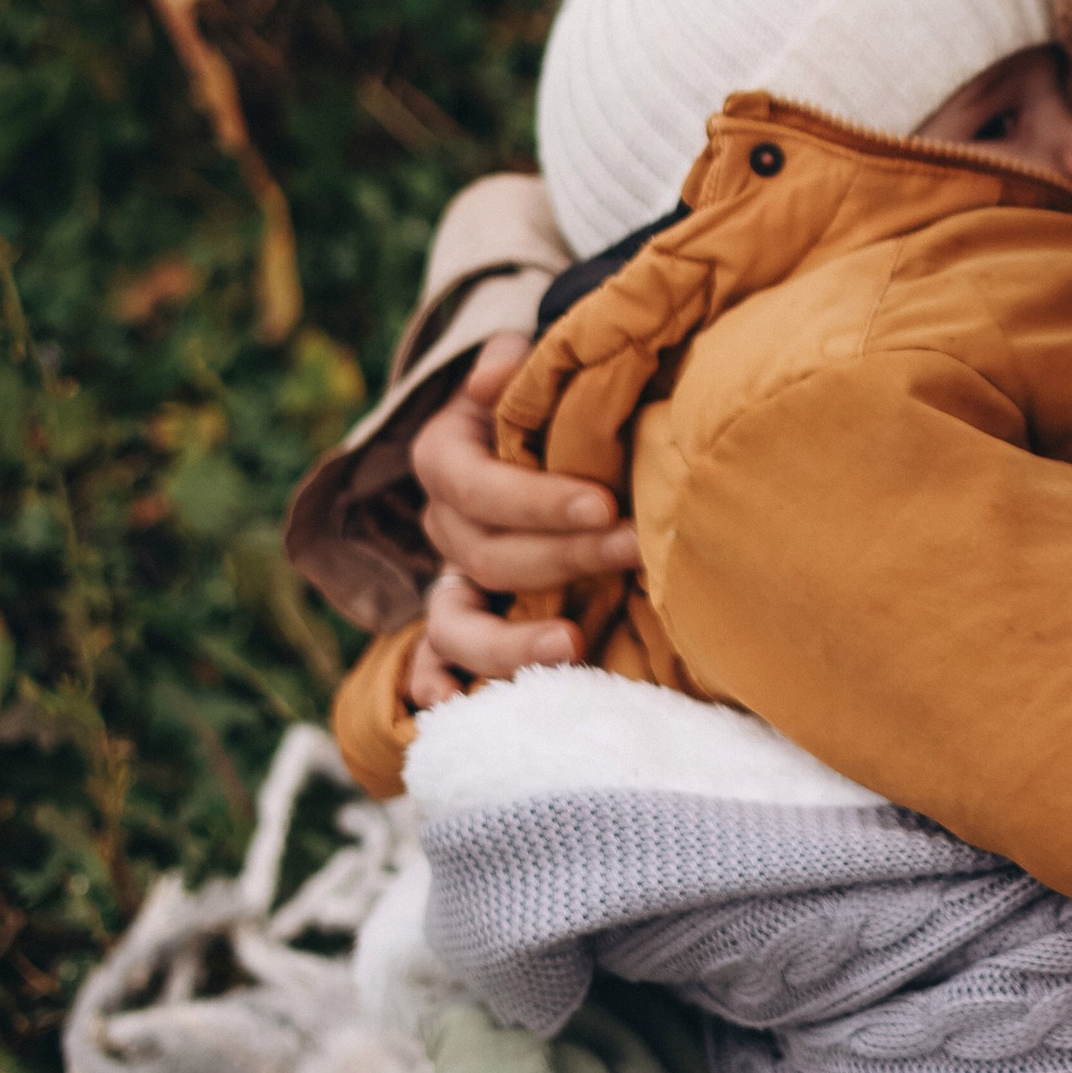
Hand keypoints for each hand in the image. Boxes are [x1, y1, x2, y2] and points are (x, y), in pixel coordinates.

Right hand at [405, 335, 636, 696]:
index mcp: (444, 458)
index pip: (481, 488)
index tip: (604, 503)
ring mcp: (451, 577)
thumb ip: (516, 365)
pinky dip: (436, 685)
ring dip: (511, 641)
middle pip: (488, 556)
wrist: (534, 426)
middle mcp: (442, 523)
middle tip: (635, 550)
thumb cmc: (546, 395)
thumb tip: (496, 372)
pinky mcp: (470, 615)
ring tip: (572, 645)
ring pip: (456, 622)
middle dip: (566, 556)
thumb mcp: (531, 365)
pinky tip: (453, 707)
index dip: (538, 499)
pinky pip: (440, 660)